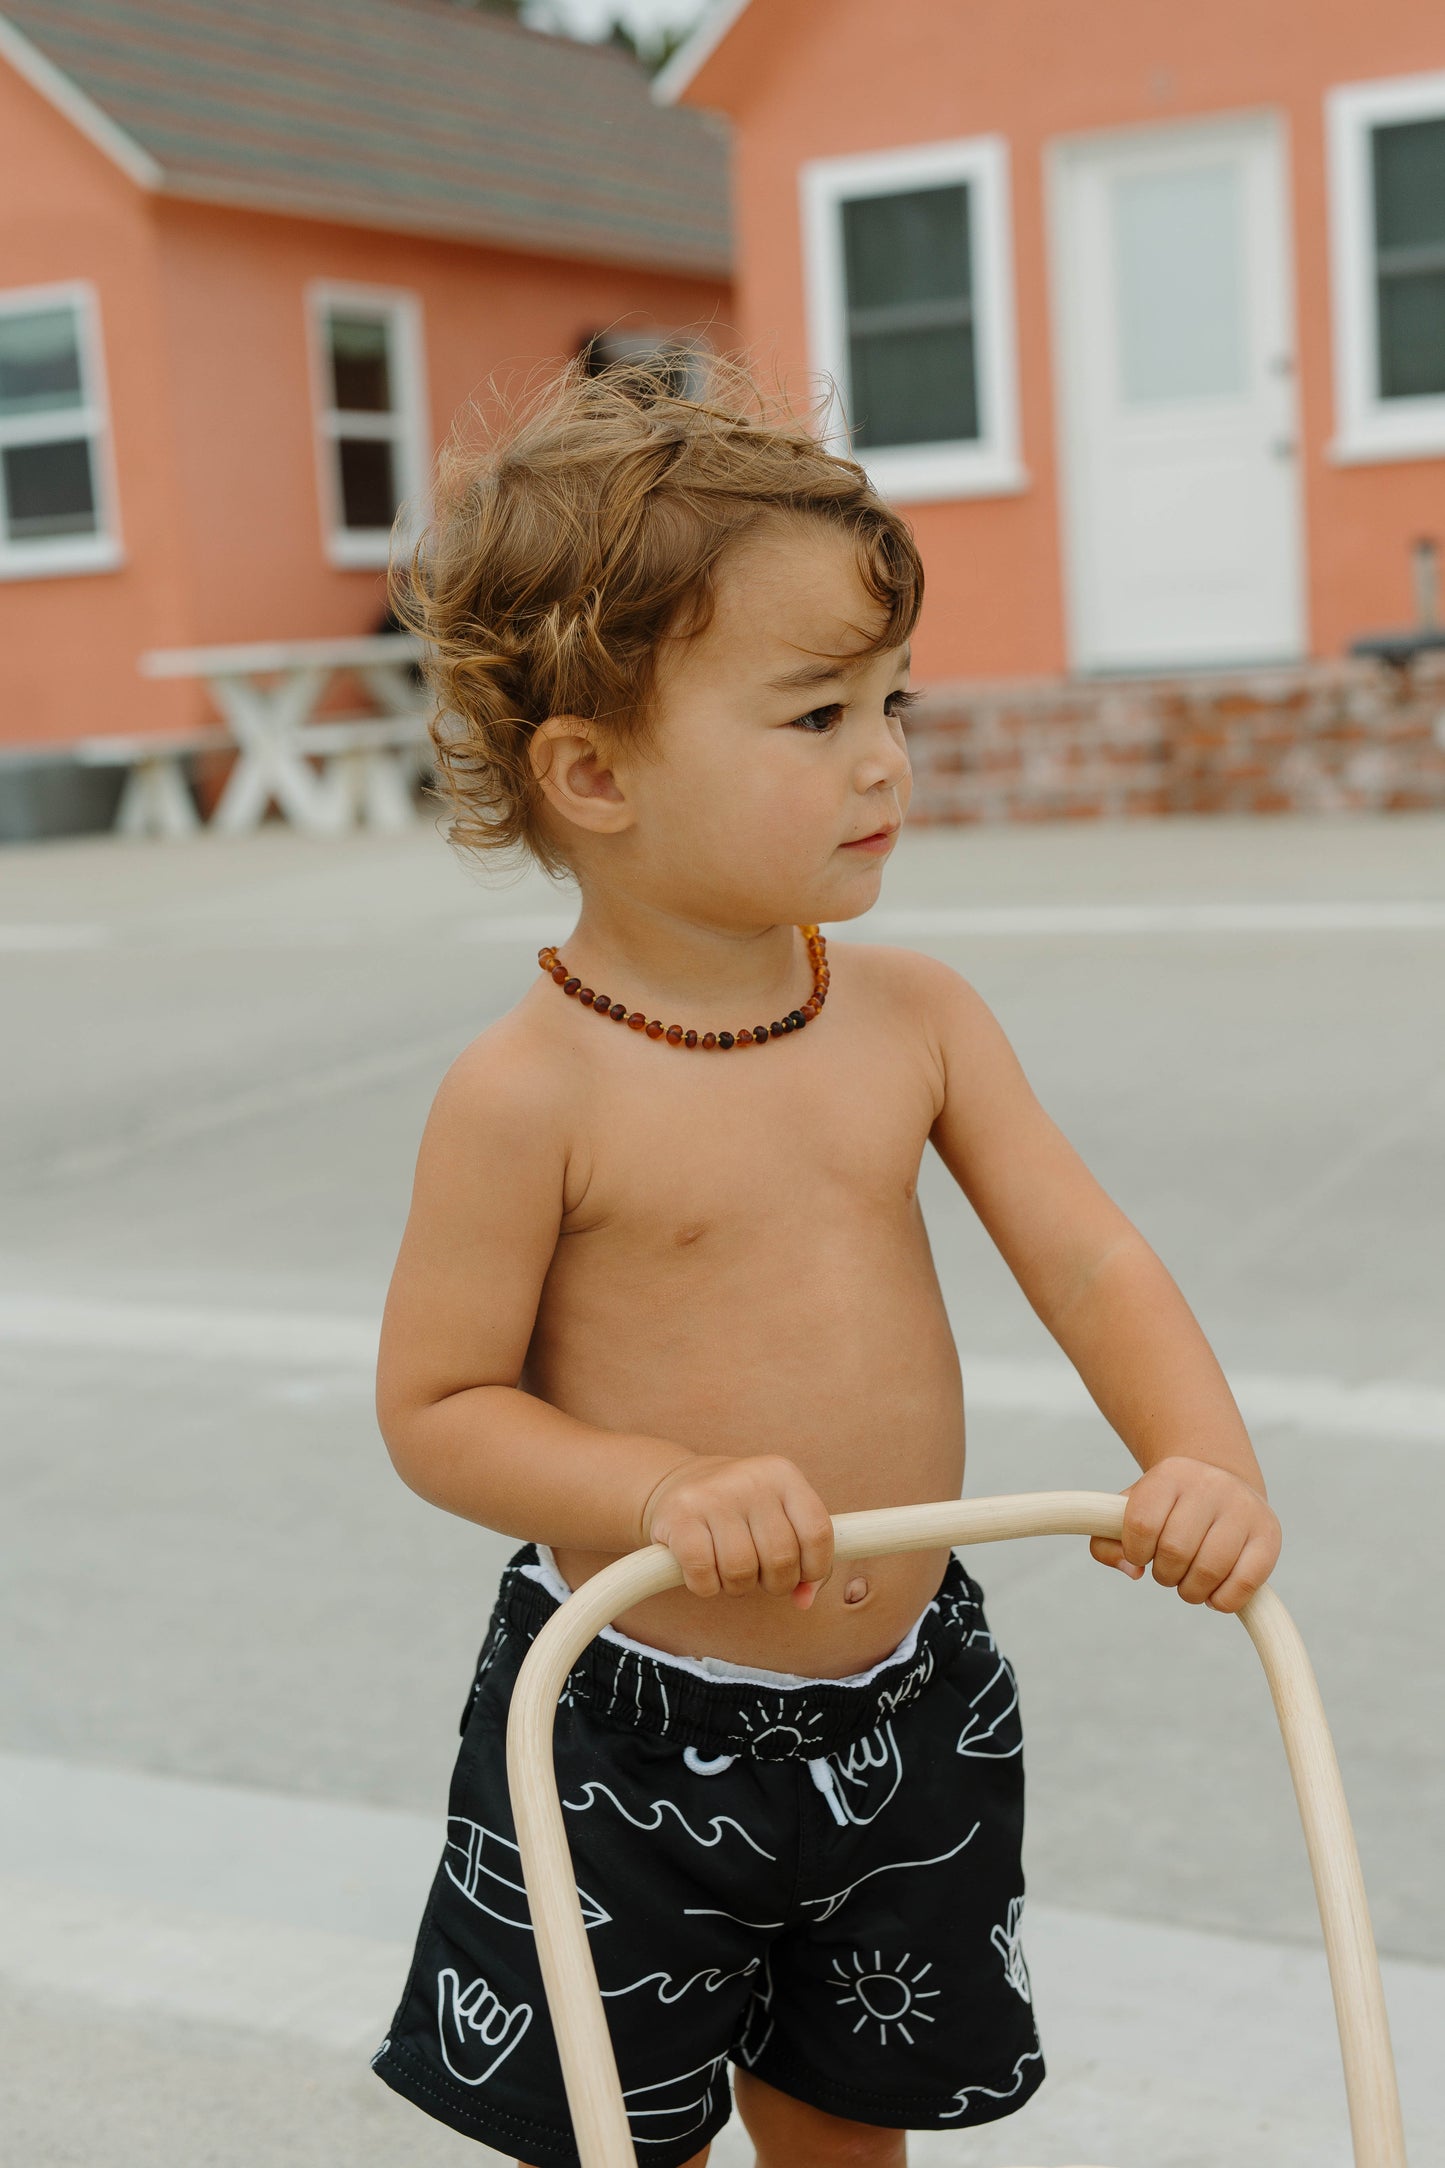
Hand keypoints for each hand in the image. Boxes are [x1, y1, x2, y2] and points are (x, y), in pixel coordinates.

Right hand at [640, 1454, 833, 1608]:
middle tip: (760, 1574)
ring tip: (731, 1571)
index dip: (814, 1567)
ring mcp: (712, 1496)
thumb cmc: (741, 1513)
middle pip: (780, 1557)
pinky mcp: (678, 1516)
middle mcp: (750, 1479)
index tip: (800, 1575)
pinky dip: (707, 1586)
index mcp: (783, 1475)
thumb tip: (804, 1601)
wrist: (680, 1482)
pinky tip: (704, 1573)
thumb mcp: (781, 1520)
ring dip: (738, 1586)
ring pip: (741, 1570)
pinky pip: (703, 1574)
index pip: (817, 1533)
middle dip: (774, 1582)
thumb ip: (804, 1560)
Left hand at [1090, 1456, 1280, 1612]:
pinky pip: (1244, 1585)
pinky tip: (1213, 1593)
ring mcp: (1243, 1509)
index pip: (1142, 1524)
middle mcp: (1210, 1485)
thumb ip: (1107, 1542)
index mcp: (1170, 1475)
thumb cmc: (1167, 1507)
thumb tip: (1132, 1571)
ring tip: (1189, 1582)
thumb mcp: (1130, 1511)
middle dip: (1164, 1574)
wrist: (1220, 1481)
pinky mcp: (1269, 1535)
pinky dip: (1222, 1601)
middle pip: (1175, 1551)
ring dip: (1191, 1591)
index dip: (1135, 1552)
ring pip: (1209, 1570)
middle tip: (1168, 1571)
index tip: (1141, 1553)